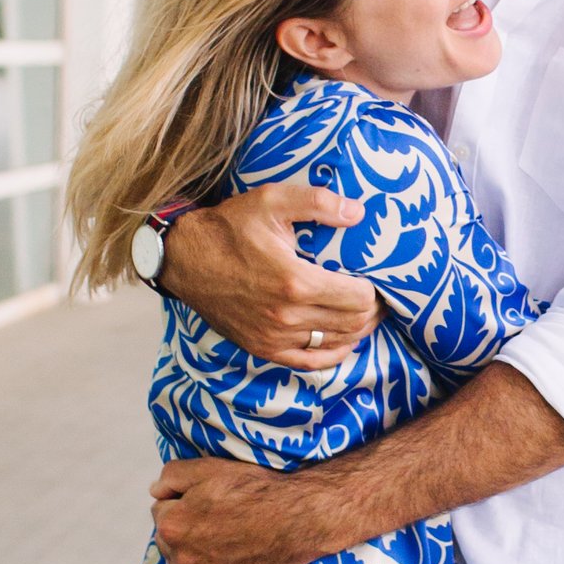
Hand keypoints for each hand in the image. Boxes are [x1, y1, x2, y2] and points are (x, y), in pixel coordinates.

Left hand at [151, 456, 334, 563]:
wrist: (298, 518)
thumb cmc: (256, 489)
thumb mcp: (210, 467)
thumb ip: (172, 476)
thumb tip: (154, 491)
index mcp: (173, 522)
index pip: (160, 509)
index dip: (179, 501)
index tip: (199, 500)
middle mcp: (181, 554)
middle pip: (167, 538)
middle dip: (180, 528)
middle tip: (207, 520)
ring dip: (183, 553)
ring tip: (207, 542)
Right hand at [160, 182, 378, 367]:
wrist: (185, 258)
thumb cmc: (229, 227)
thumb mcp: (272, 201)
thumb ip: (318, 203)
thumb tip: (358, 213)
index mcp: (296, 282)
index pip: (359, 299)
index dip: (375, 290)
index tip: (378, 279)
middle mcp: (287, 315)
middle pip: (353, 323)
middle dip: (372, 310)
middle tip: (378, 297)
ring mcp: (274, 336)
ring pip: (335, 343)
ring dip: (357, 330)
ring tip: (364, 313)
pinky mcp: (262, 347)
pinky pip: (309, 362)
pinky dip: (332, 354)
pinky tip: (342, 341)